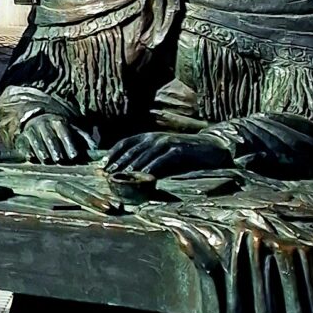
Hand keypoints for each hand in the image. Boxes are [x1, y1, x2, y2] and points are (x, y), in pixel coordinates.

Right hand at [12, 112, 95, 165]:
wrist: (34, 116)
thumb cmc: (58, 128)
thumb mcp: (72, 129)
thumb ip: (84, 138)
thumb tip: (96, 150)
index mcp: (58, 121)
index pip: (65, 133)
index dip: (69, 144)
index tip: (74, 156)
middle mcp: (44, 124)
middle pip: (50, 137)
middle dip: (55, 148)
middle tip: (60, 160)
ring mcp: (32, 130)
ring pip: (36, 140)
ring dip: (41, 150)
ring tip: (46, 160)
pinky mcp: (21, 137)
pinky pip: (23, 143)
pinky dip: (26, 150)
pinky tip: (30, 157)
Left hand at [102, 131, 228, 180]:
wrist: (210, 147)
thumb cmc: (184, 151)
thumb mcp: (162, 151)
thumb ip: (148, 156)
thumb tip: (129, 170)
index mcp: (149, 136)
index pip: (125, 143)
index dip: (112, 154)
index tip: (103, 166)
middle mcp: (155, 137)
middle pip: (131, 150)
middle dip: (118, 162)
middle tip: (107, 175)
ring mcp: (166, 142)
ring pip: (144, 155)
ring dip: (131, 166)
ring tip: (121, 177)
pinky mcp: (177, 150)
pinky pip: (161, 160)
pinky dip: (151, 168)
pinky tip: (144, 177)